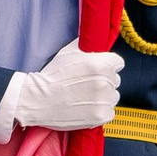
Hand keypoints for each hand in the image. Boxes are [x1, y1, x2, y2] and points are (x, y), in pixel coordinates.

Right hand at [0, 42, 123, 135]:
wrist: (38, 100)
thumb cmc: (51, 76)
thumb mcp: (67, 53)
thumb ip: (84, 46)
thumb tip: (91, 40)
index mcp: (100, 63)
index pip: (118, 63)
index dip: (109, 66)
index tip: (101, 71)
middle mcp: (104, 81)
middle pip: (115, 80)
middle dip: (104, 82)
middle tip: (87, 86)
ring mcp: (103, 100)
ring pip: (113, 97)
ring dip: (103, 98)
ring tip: (86, 98)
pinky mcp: (101, 116)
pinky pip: (110, 112)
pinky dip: (100, 112)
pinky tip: (87, 108)